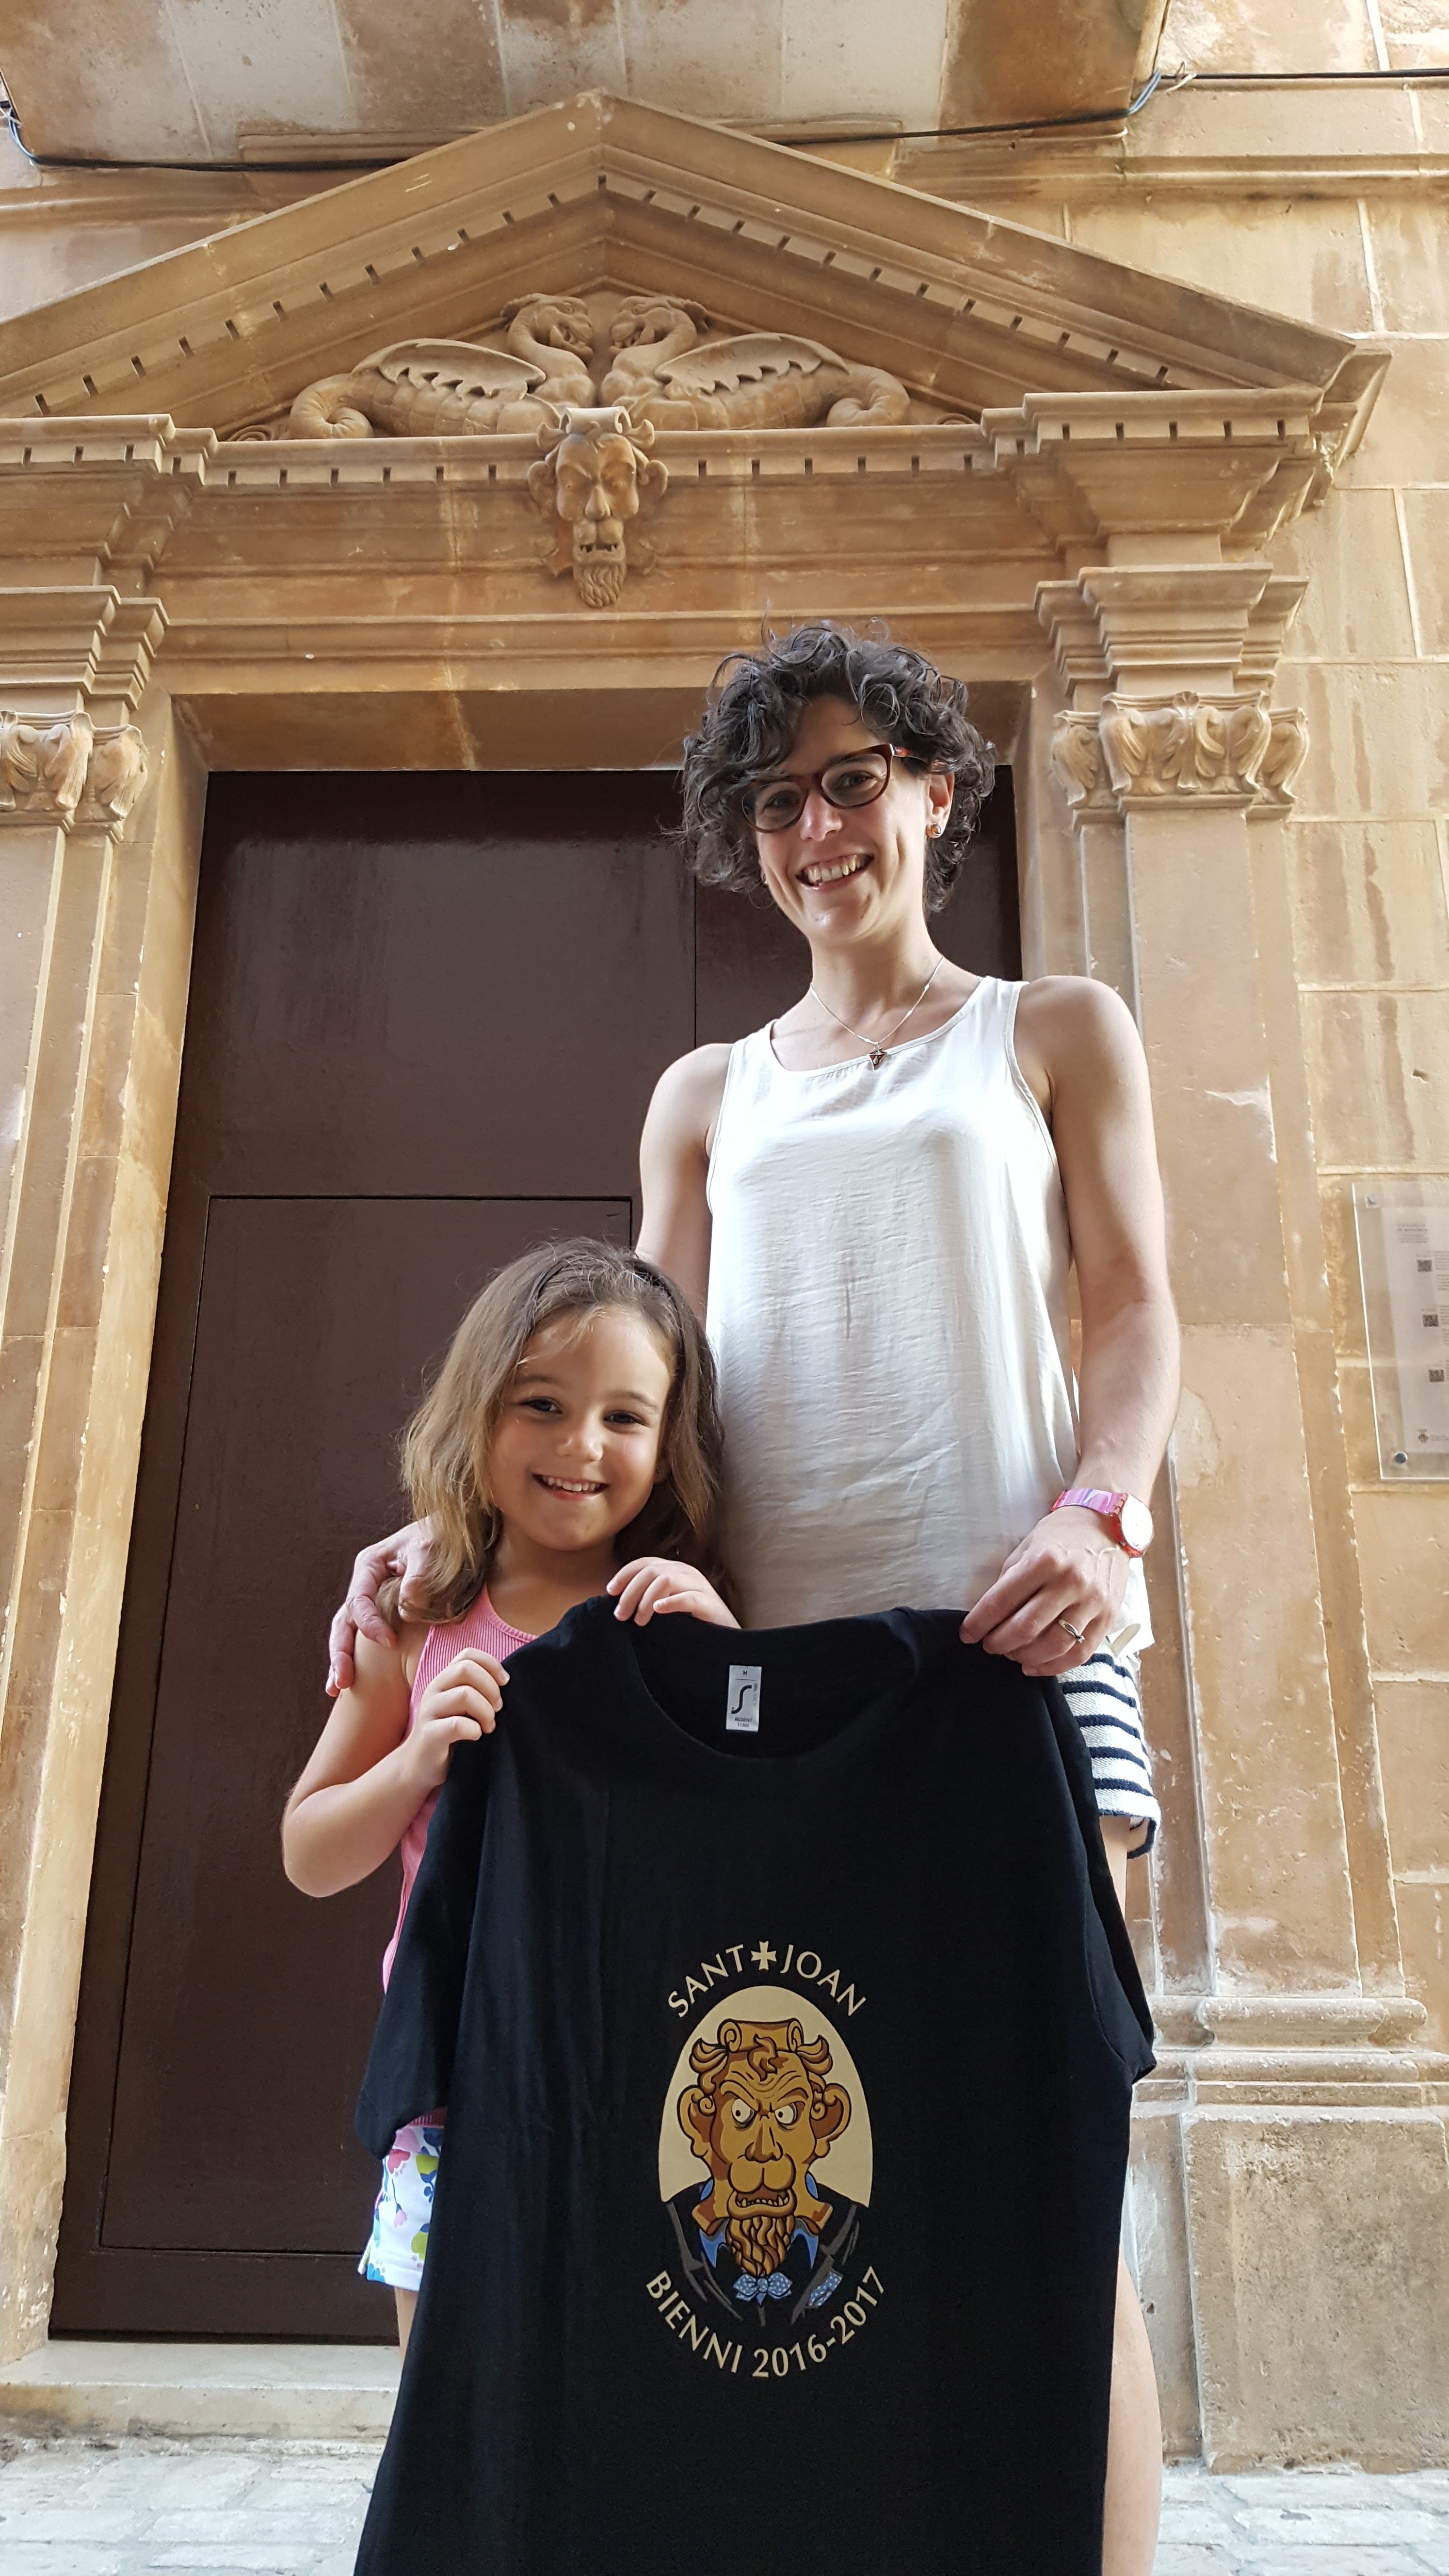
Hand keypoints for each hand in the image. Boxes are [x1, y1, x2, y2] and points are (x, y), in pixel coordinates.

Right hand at [327, 1521, 432, 1695]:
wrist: (458, 1535)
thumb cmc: (443, 1538)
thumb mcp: (431, 1550)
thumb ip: (418, 1578)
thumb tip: (404, 1609)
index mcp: (370, 1565)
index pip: (360, 1600)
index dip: (370, 1624)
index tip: (389, 1643)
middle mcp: (365, 1583)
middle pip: (345, 1620)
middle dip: (341, 1652)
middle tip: (342, 1682)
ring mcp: (373, 1599)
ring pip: (348, 1632)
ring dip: (342, 1659)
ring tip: (337, 1688)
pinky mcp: (385, 1612)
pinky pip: (365, 1636)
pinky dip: (358, 1658)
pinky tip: (351, 1682)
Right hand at [401, 1651, 508, 1792]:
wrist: (419, 1766)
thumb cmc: (449, 1735)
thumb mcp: (463, 1707)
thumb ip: (476, 1690)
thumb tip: (506, 1682)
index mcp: (444, 1680)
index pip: (468, 1655)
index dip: (492, 1664)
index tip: (505, 1683)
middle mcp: (434, 1690)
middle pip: (466, 1669)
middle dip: (491, 1688)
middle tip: (498, 1709)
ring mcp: (429, 1712)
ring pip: (464, 1695)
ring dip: (485, 1711)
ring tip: (489, 1726)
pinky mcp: (429, 1735)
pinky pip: (456, 1725)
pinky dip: (473, 1730)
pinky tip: (476, 1737)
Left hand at [606, 1558, 738, 1627]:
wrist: (725, 1638)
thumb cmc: (691, 1623)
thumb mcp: (665, 1605)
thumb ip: (647, 1598)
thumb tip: (617, 1603)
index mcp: (674, 1570)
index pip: (644, 1563)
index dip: (624, 1575)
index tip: (610, 1592)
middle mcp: (686, 1572)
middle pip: (650, 1571)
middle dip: (630, 1592)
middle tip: (620, 1615)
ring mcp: (699, 1586)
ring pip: (666, 1580)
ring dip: (646, 1600)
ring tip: (639, 1621)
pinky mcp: (709, 1604)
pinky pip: (688, 1598)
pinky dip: (670, 1603)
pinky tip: (657, 1611)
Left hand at [959, 1508, 1128, 1674]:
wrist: (1108, 1526)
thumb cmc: (1061, 1536)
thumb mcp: (1027, 1547)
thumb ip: (1010, 1581)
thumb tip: (989, 1617)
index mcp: (1044, 1560)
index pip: (1002, 1601)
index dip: (979, 1623)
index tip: (966, 1634)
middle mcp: (1071, 1581)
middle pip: (1026, 1628)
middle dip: (999, 1643)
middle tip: (989, 1646)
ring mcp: (1093, 1602)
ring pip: (1053, 1646)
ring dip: (1025, 1657)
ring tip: (1012, 1654)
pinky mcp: (1108, 1617)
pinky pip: (1080, 1653)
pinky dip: (1054, 1667)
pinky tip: (1034, 1666)